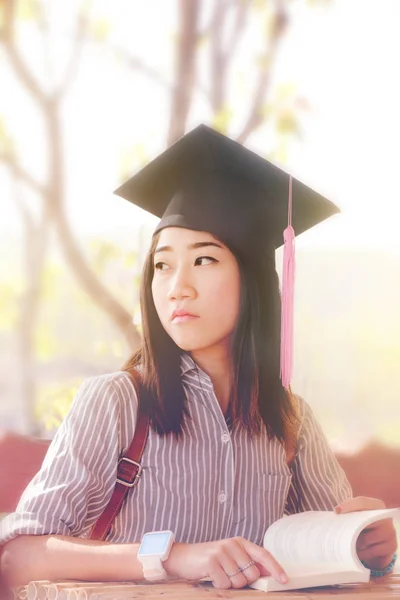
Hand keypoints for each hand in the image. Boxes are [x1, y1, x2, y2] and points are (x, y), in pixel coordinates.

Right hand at [164, 537, 287, 588]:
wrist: (183, 557)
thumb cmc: (210, 560)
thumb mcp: (230, 557)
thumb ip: (247, 563)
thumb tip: (267, 574)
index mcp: (239, 542)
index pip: (262, 554)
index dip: (275, 567)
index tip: (284, 579)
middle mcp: (232, 544)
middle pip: (252, 574)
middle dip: (243, 580)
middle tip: (229, 574)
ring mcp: (221, 552)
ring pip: (239, 581)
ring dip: (230, 583)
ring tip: (220, 573)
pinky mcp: (211, 562)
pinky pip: (225, 584)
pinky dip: (220, 585)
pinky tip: (212, 576)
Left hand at [334, 496, 397, 570]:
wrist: (380, 541)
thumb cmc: (364, 524)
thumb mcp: (358, 515)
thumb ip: (350, 512)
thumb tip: (336, 513)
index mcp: (377, 505)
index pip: (362, 502)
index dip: (349, 505)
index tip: (337, 511)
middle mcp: (385, 517)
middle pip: (364, 522)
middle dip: (351, 528)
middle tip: (339, 533)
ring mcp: (390, 532)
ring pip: (366, 539)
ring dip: (355, 543)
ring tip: (348, 544)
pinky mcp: (391, 546)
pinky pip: (372, 551)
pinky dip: (362, 553)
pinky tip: (357, 553)